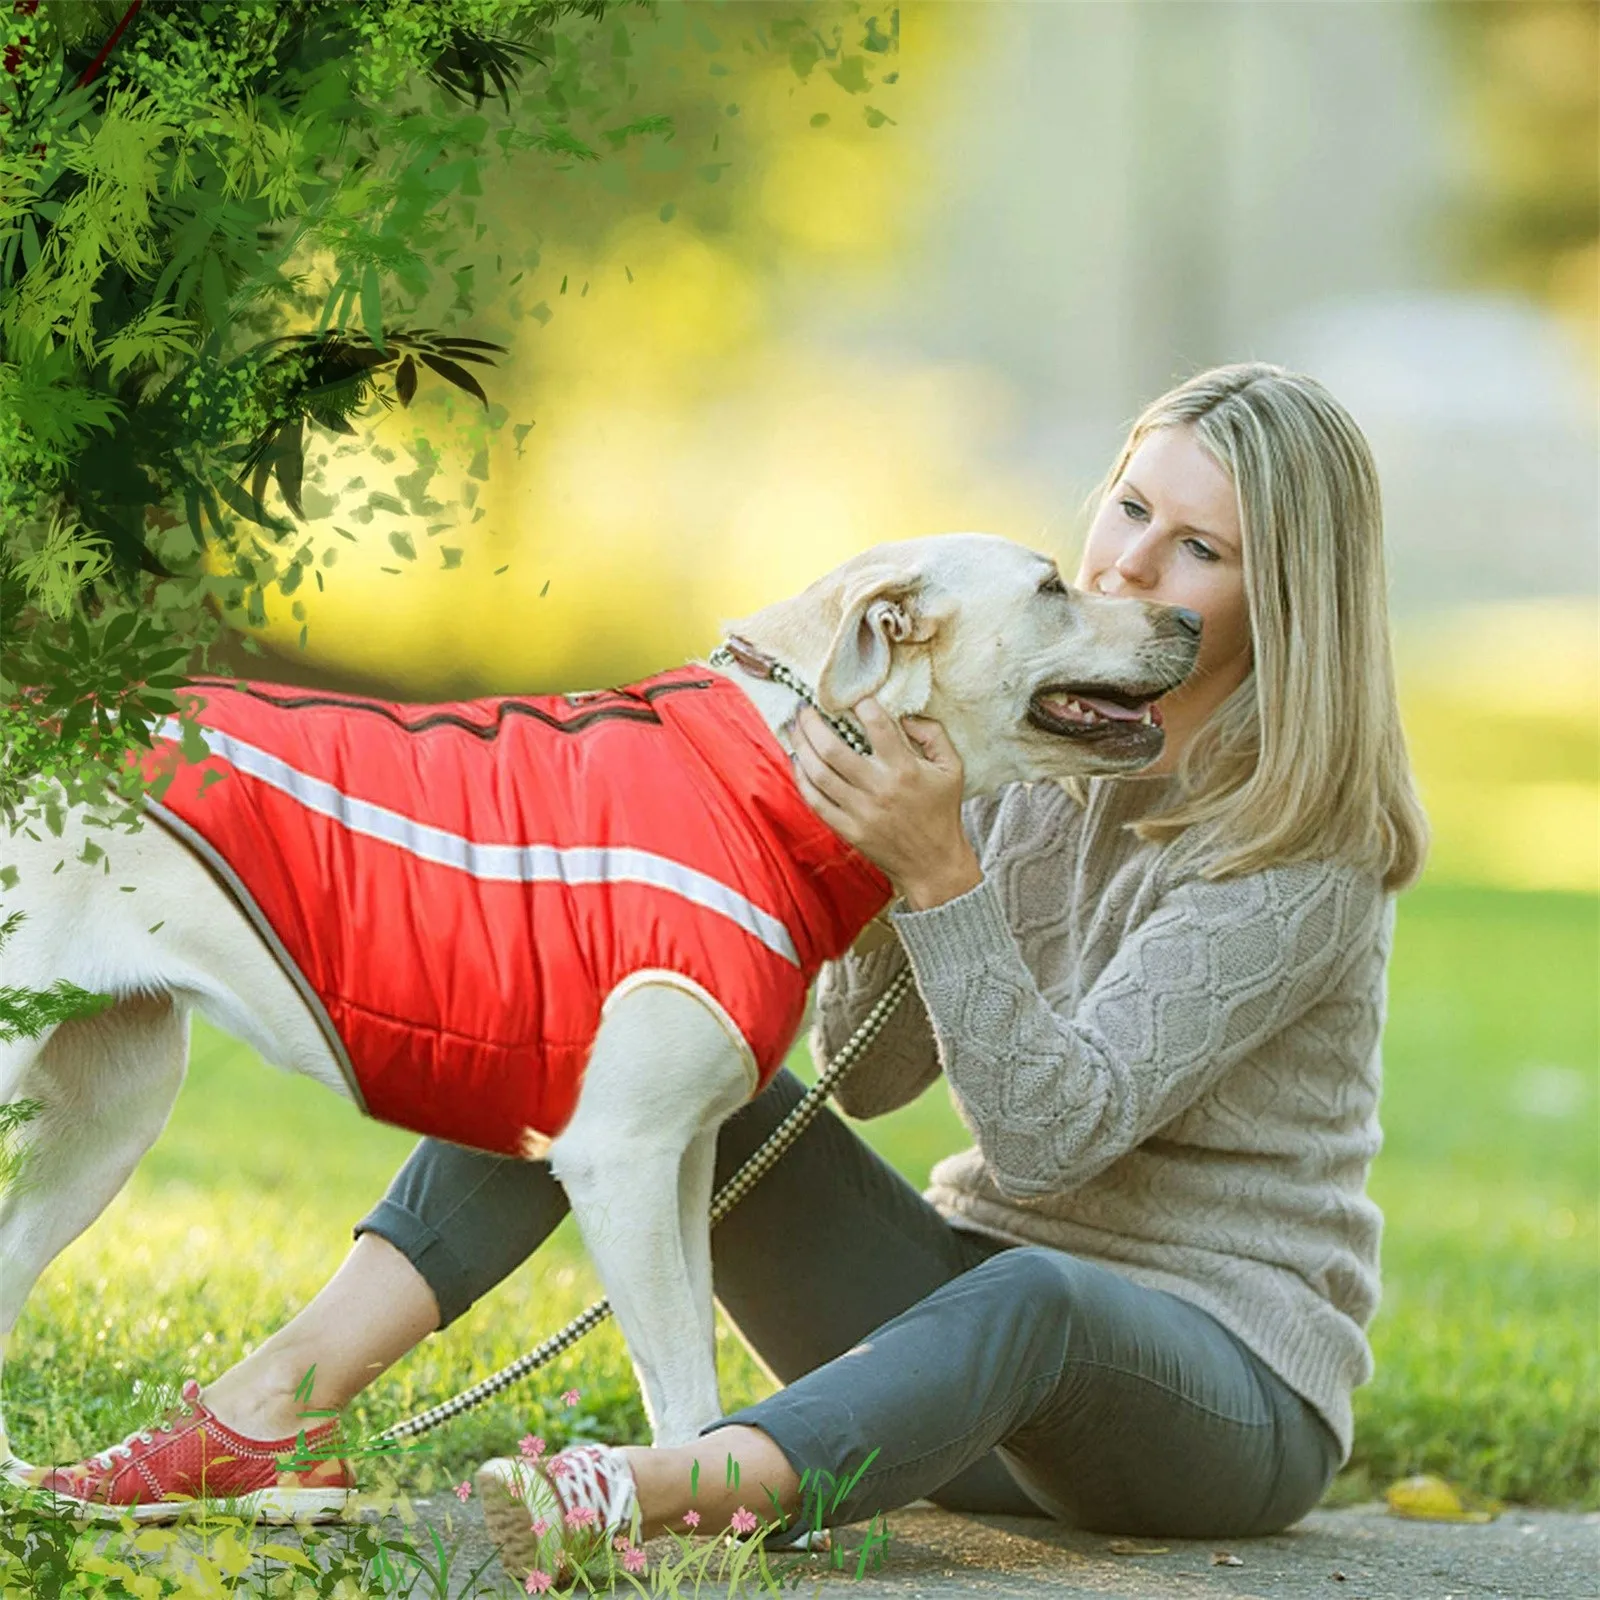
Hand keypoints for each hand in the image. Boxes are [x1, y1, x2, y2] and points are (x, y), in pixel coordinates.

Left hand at [792, 698, 982, 909]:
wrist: (933, 864)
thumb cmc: (942, 812)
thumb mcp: (952, 768)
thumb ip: (934, 734)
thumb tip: (906, 714)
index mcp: (905, 769)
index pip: (877, 726)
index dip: (861, 704)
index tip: (852, 695)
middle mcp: (879, 789)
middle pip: (832, 748)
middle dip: (813, 723)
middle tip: (804, 707)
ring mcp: (860, 812)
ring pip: (818, 773)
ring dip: (801, 746)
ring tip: (793, 728)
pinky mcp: (848, 830)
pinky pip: (815, 801)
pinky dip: (802, 779)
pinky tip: (798, 761)